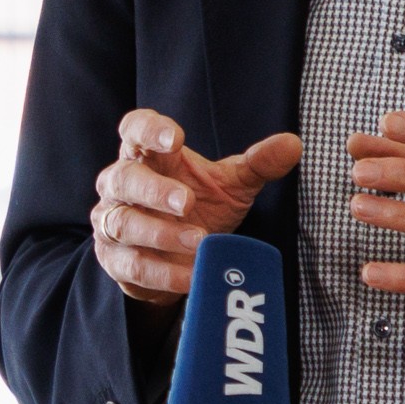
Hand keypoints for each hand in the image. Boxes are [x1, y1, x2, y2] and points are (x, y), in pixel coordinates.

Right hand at [89, 109, 304, 305]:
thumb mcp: (231, 185)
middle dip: (154, 190)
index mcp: (148, 156)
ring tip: (198, 241)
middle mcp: (121, 184)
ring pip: (122, 222)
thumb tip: (292, 144)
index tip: (175, 138)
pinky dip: (163, 272)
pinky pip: (133, 264)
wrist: (179, 259)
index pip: (134, 129)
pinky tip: (192, 275)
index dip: (149, 130)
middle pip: (124, 177)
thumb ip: (258, 165)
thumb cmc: (200, 209)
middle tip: (187, 201)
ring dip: (159, 233)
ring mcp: (112, 222)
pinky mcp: (114, 259)